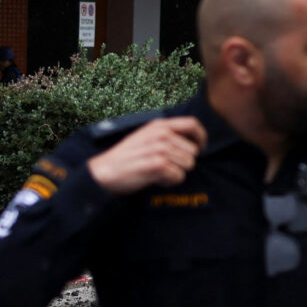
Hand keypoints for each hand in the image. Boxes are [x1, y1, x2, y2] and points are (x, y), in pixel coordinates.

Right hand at [86, 117, 205, 194]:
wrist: (104, 171)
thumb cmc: (126, 157)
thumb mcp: (145, 137)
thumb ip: (165, 135)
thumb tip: (191, 143)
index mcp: (159, 125)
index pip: (193, 124)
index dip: (201, 138)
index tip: (200, 149)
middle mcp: (161, 134)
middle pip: (193, 151)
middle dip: (184, 162)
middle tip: (166, 167)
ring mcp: (159, 149)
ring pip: (188, 165)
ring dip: (177, 173)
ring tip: (159, 173)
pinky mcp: (157, 165)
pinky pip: (179, 176)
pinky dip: (169, 182)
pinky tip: (156, 180)